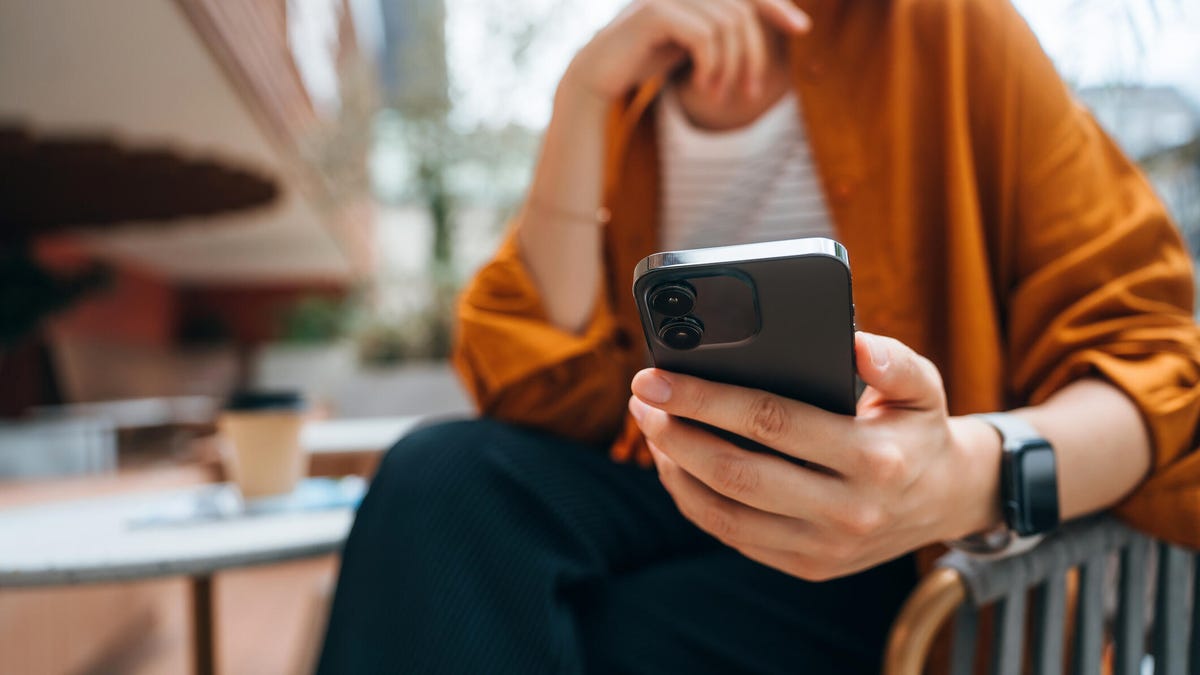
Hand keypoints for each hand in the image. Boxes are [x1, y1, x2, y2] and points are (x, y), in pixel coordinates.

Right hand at [563, 0, 810, 105]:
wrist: (598, 76)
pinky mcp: (655, 12)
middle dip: (754, 55)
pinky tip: (703, 88)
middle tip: (749, 92)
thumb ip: (724, 32)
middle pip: (743, 11)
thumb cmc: (646, 59)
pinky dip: (712, 65)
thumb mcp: (694, 45)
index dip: (776, 5)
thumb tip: (774, 26)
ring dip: (732, 66)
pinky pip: (705, 35)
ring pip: (729, 24)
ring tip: (719, 95)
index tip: (801, 28)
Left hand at [628, 332, 1003, 580]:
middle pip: (735, 472)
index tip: (658, 376)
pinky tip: (675, 464)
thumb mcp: (923, 386)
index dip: (706, 398)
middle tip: (642, 398)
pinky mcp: (806, 566)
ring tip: (652, 426)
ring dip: (673, 468)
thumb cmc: (917, 429)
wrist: (946, 501)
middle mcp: (847, 510)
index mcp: (872, 458)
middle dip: (675, 432)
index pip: (771, 422)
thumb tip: (854, 343)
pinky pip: (731, 535)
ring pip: (723, 512)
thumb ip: (893, 361)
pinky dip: (692, 499)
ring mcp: (823, 547)